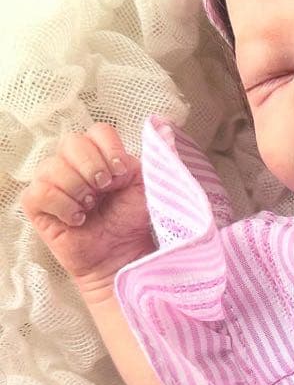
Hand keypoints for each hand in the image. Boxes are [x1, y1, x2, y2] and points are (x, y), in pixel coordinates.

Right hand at [21, 123, 153, 296]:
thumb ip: (154, 158)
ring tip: (91, 208)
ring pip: (53, 167)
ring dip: (79, 189)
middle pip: (72, 142)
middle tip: (105, 189)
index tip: (121, 173)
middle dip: (93, 167)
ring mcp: (52, 183)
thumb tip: (165, 128)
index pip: (97, 131)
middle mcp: (73, 164)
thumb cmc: (132, 221)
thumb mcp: (146, 185)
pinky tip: (78, 219)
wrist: (123, 256)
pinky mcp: (38, 207)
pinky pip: (40, 192)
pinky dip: (63, 205)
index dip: (109, 149)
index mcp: (101, 155)